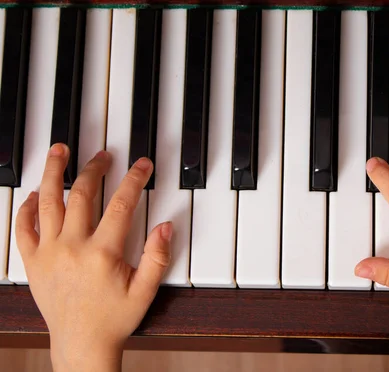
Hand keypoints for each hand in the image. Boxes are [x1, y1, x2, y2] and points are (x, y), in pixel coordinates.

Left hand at [15, 144, 171, 371]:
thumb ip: (157, 257)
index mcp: (103, 253)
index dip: (134, 179)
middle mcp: (73, 247)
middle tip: (103, 155)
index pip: (122, 204)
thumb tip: (165, 227)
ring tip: (59, 152)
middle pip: (83, 194)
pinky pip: (25, 229)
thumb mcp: (146, 291)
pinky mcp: (34, 262)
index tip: (141, 165)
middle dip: (95, 168)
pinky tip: (35, 194)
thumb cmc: (113, 319)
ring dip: (54, 173)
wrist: (81, 344)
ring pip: (48, 202)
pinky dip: (27, 208)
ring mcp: (49, 253)